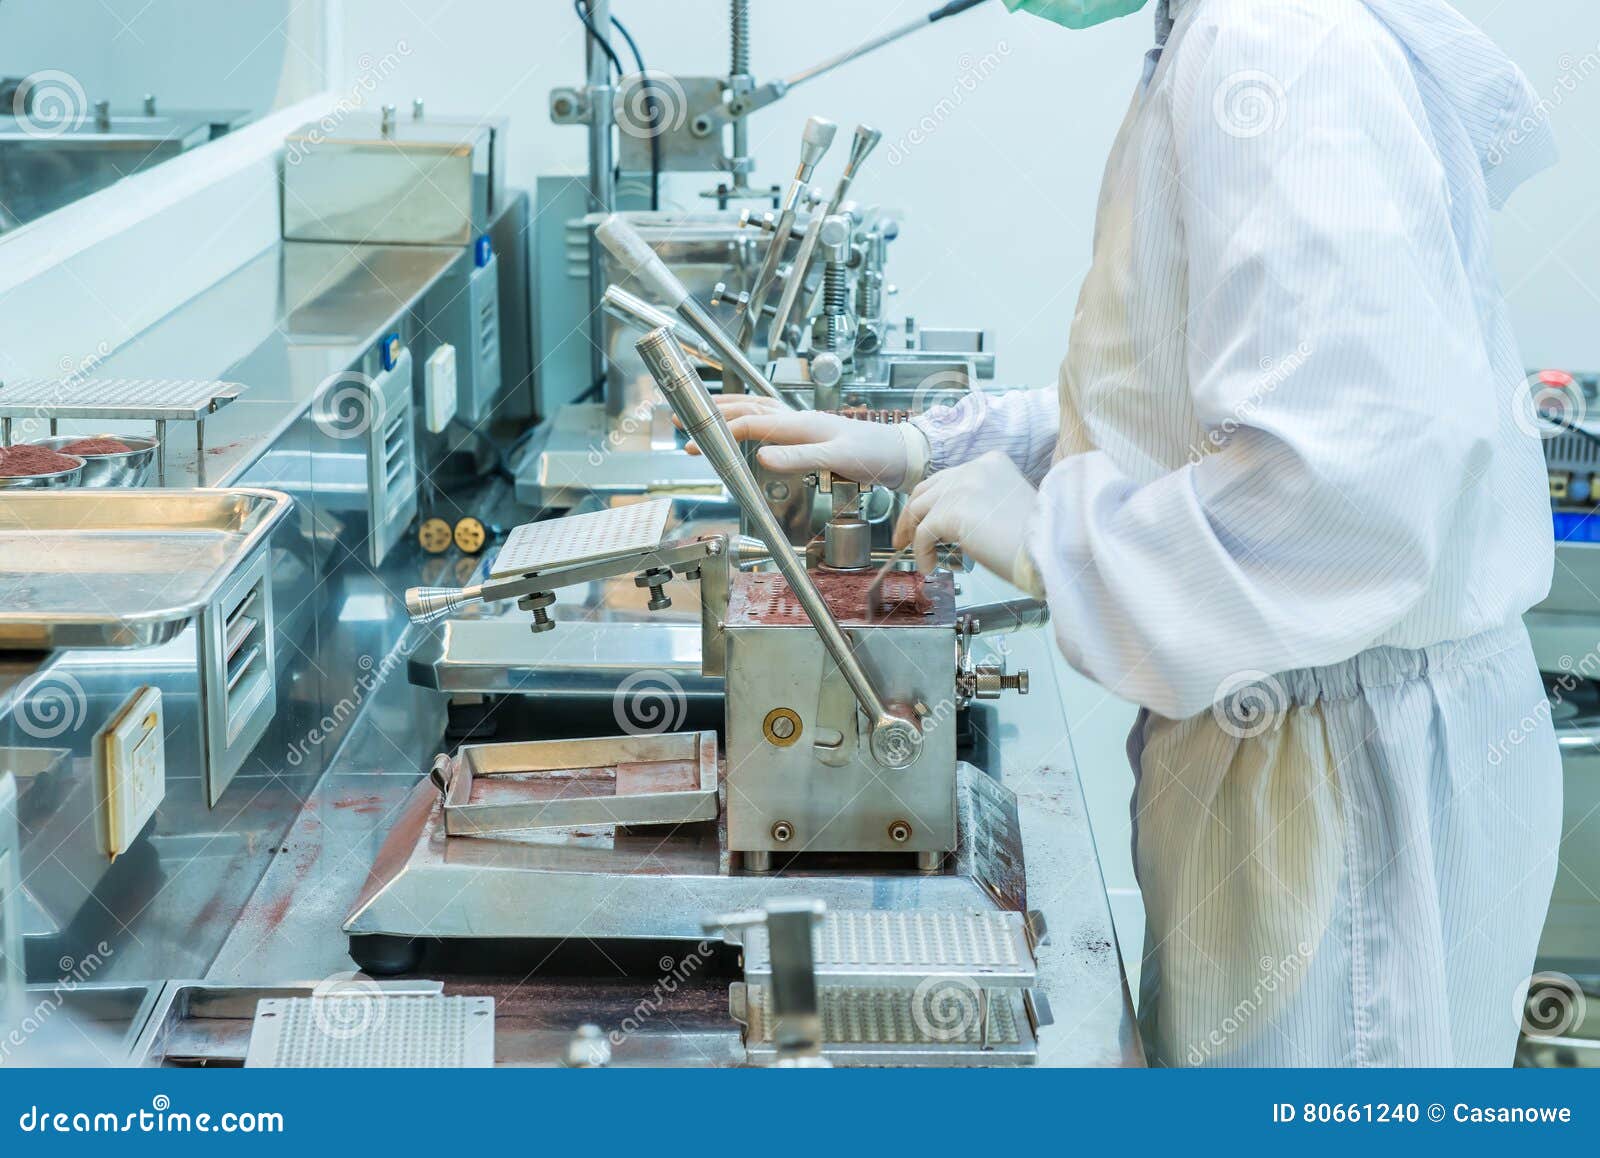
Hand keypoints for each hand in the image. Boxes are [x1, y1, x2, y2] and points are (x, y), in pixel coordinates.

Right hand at [685, 395, 926, 490]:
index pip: (750, 422)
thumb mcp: (835, 458)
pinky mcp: (812, 433)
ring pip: (759, 410)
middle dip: (716, 413)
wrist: (902, 454)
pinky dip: (753, 421)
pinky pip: (773, 421)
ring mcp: (805, 424)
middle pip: (749, 407)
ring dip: (732, 411)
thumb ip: (798, 458)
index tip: (694, 443)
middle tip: (688, 420)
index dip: (719, 431)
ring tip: (708, 415)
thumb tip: (761, 457)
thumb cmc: (875, 454)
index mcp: (800, 423)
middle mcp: (799, 419)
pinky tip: (750, 429)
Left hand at [895, 451, 1038, 580]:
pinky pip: (923, 534)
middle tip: (904, 537)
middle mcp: (974, 468)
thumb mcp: (1005, 507)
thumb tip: (950, 523)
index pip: (947, 478)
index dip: (931, 501)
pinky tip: (930, 567)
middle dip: (911, 514)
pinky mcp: (953, 511)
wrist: (1051, 549)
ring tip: (911, 553)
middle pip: (927, 489)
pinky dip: (922, 553)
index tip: (921, 519)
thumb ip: (978, 503)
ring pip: (919, 509)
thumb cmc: (1037, 539)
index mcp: (990, 462)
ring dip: (911, 533)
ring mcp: (962, 486)